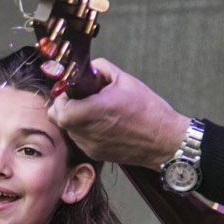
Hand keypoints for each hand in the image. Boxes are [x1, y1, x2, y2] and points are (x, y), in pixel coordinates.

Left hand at [47, 57, 189, 165]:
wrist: (165, 140)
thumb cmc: (148, 110)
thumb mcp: (125, 80)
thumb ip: (101, 69)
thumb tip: (88, 69)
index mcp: (93, 110)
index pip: (59, 108)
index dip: (62, 97)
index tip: (72, 90)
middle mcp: (88, 131)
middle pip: (59, 119)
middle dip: (65, 106)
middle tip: (80, 98)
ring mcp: (90, 146)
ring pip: (69, 130)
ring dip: (75, 119)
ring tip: (96, 111)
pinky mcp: (96, 154)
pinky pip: (81, 139)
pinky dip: (86, 130)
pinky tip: (104, 124)